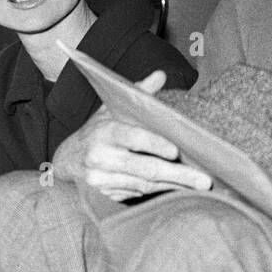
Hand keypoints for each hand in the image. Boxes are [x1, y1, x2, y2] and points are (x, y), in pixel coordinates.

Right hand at [51, 70, 212, 201]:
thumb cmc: (98, 131)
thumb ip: (137, 93)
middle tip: (204, 180)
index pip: (133, 138)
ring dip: (173, 186)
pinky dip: (159, 192)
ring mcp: (101, 180)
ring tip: (199, 186)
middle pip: (145, 168)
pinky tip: (178, 190)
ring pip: (144, 185)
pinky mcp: (105, 195)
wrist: (67, 158)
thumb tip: (160, 75)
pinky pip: (137, 194)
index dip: (154, 145)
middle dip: (177, 175)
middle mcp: (101, 158)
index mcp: (105, 132)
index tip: (175, 151)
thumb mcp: (111, 109)